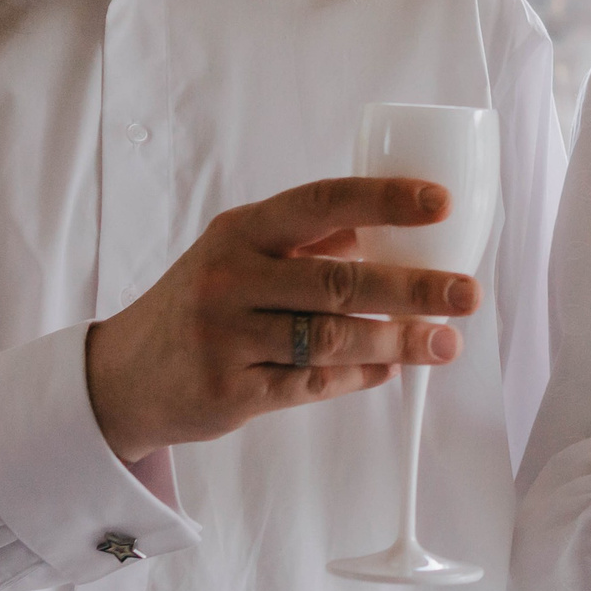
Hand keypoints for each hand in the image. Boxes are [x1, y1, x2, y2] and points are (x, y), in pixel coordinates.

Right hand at [85, 177, 479, 462]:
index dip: (384, 199)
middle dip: (414, 288)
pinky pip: (313, 383)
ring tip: (445, 342)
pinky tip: (390, 369)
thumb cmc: (200, 305)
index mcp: (241, 231)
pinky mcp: (230, 391)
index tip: (441, 203)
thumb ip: (310, 244)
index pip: (321, 202)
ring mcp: (226, 337)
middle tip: (467, 294)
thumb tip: (398, 233)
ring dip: (398, 340)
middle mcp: (230, 278)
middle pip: (340, 280)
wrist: (122, 376)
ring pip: (333, 337)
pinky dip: (359, 375)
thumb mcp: (239, 256)